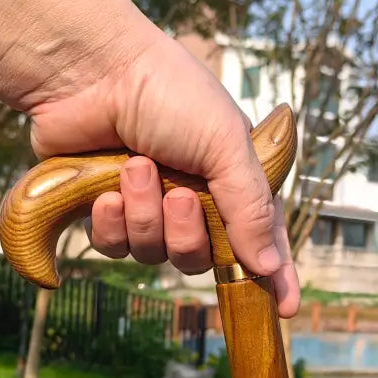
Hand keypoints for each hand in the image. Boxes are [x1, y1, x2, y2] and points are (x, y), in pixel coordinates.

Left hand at [28, 31, 299, 317]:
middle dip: (188, 234)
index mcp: (231, 179)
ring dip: (144, 216)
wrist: (88, 69)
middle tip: (179, 196)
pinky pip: (114, 247)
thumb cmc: (167, 93)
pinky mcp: (104, 209)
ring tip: (134, 168)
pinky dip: (111, 223)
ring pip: (154, 254)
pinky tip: (105, 191)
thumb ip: (250, 209)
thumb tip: (269, 268)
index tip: (289, 308)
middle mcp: (194, 198)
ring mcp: (148, 205)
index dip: (276, 274)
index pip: (262, 238)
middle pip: (201, 259)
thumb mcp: (225, 145)